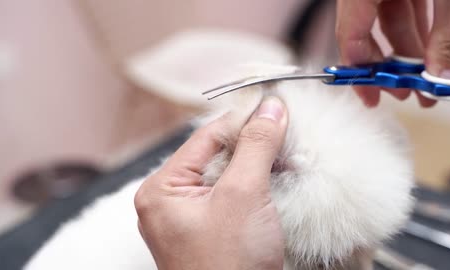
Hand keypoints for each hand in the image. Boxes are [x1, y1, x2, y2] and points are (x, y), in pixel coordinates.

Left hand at [134, 97, 287, 269]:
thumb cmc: (229, 267)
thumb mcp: (243, 196)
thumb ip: (256, 146)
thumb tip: (271, 108)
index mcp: (162, 190)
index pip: (205, 137)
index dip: (242, 118)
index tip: (273, 104)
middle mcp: (171, 201)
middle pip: (216, 154)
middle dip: (253, 143)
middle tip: (286, 128)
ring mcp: (192, 218)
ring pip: (228, 174)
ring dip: (258, 163)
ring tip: (288, 151)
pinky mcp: (213, 231)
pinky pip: (234, 196)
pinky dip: (257, 185)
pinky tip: (279, 178)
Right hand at [336, 0, 449, 106]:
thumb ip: (449, 37)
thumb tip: (442, 80)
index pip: (349, 31)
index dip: (359, 68)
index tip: (371, 96)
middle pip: (363, 28)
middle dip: (388, 64)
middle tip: (405, 92)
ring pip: (385, 17)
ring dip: (405, 49)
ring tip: (424, 77)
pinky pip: (400, 3)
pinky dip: (414, 27)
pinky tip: (430, 49)